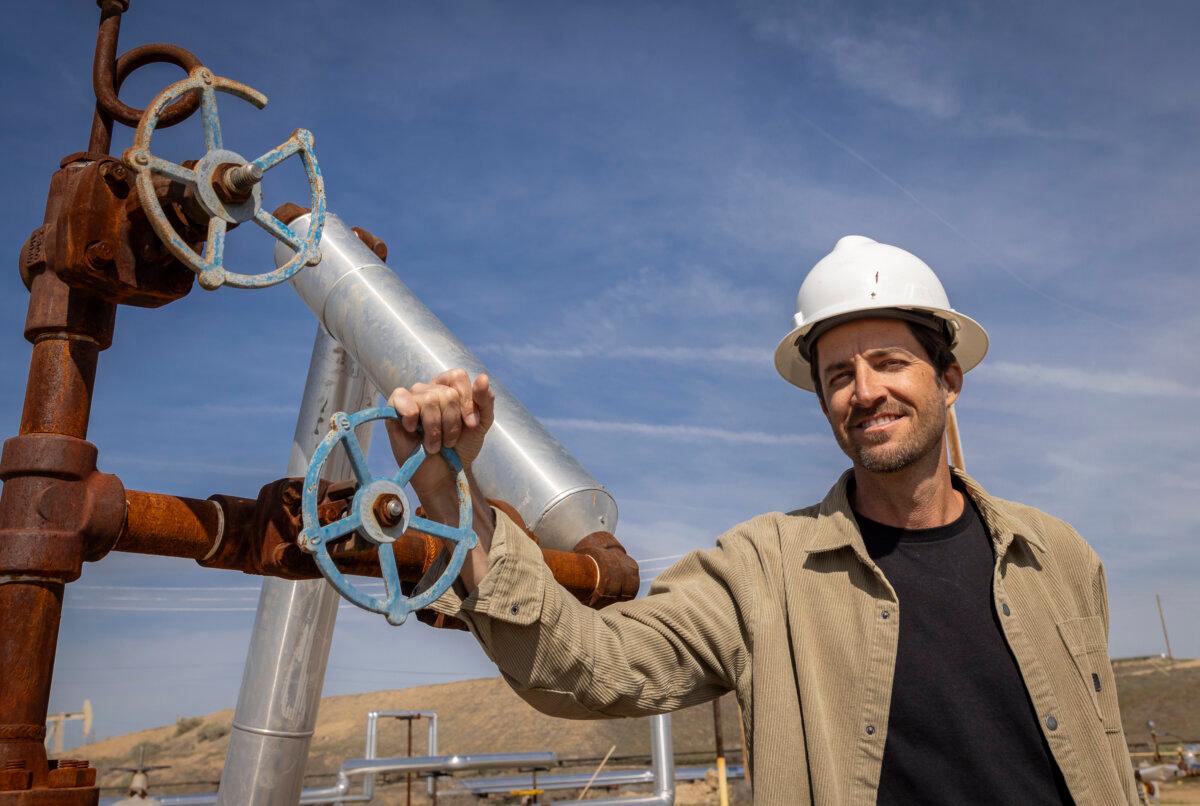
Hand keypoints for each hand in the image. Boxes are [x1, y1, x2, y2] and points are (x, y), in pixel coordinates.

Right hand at [385, 369, 494, 498]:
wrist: (445, 473)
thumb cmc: (461, 447)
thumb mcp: (481, 423)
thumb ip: (485, 400)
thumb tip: (483, 377)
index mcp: (449, 388)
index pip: (457, 376)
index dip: (466, 401)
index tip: (471, 424)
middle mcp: (429, 389)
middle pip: (446, 393)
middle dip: (452, 422)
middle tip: (450, 441)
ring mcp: (411, 399)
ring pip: (428, 400)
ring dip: (435, 429)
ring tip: (434, 444)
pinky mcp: (394, 410)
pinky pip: (400, 397)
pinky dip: (410, 415)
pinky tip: (413, 430)